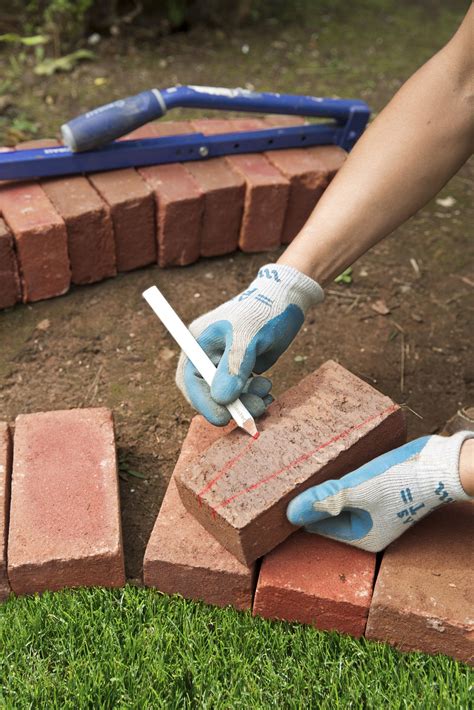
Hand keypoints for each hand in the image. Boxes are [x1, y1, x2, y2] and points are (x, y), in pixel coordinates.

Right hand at [176, 263, 323, 424]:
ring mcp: (226, 363)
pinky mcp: (244, 369)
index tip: (222, 418)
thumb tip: (222, 399)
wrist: (287, 298)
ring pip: (229, 396)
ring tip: (266, 392)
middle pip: (209, 392)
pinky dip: (254, 397)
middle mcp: (209, 355)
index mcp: (199, 343)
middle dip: (229, 405)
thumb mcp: (247, 337)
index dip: (202, 402)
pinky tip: (268, 392)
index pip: (190, 380)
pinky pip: (244, 392)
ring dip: (246, 401)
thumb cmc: (262, 311)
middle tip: (253, 410)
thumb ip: (234, 368)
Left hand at [287, 432, 472, 551]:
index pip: (317, 528)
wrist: (441, 465)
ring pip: (339, 499)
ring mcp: (376, 510)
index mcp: (360, 537)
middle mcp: (368, 527)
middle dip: (310, 500)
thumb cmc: (400, 482)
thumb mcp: (357, 491)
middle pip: (327, 514)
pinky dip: (340, 480)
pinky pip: (352, 488)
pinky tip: (329, 464)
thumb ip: (323, 501)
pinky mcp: (382, 492)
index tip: (277, 498)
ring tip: (301, 472)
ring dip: (324, 489)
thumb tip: (289, 514)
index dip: (298, 513)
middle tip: (285, 481)